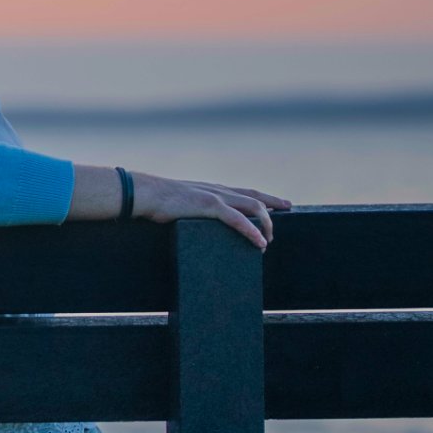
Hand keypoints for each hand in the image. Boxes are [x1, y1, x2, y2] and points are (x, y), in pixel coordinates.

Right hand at [133, 172, 291, 250]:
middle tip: (289, 207)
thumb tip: (189, 223)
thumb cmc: (154, 201)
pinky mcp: (209, 206)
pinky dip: (252, 231)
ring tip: (269, 240)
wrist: (143, 193)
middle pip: (254, 196)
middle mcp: (217, 190)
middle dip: (273, 202)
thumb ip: (189, 210)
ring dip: (265, 223)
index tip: (278, 201)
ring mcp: (215, 197)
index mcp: (210, 190)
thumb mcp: (177, 205)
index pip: (243, 192)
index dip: (262, 196)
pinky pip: (238, 220)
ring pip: (252, 207)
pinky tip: (260, 243)